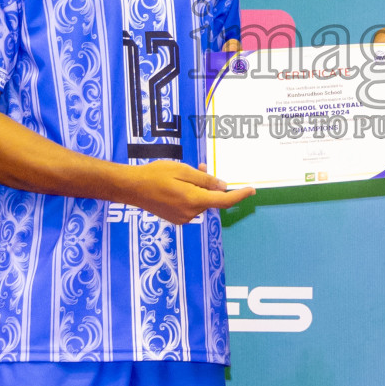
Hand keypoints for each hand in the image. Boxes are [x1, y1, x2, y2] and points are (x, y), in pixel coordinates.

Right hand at [120, 160, 254, 224]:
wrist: (132, 188)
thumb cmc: (156, 175)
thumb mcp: (183, 170)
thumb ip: (205, 180)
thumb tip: (223, 187)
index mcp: (194, 200)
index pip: (224, 200)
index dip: (240, 195)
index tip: (252, 190)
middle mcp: (191, 213)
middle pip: (210, 199)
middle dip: (209, 184)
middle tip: (199, 167)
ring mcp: (183, 218)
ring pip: (200, 201)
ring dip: (198, 189)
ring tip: (184, 174)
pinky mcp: (176, 218)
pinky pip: (190, 206)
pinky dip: (190, 195)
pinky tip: (178, 185)